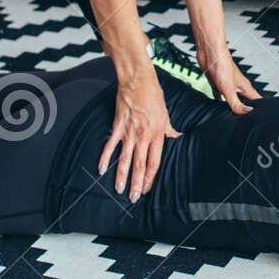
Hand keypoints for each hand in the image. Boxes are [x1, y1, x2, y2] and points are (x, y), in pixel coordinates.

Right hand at [99, 67, 180, 201]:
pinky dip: (105, 157)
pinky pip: (110, 145)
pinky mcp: (118, 125)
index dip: (149, 178)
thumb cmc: (153, 95)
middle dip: (135, 183)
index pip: (154, 162)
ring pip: (125, 158)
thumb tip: (177, 138)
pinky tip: (101, 169)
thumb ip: (169, 129)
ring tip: (119, 189)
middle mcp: (144, 136)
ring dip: (121, 176)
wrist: (138, 80)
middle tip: (132, 198)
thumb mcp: (166, 114)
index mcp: (157, 134)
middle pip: (139, 164)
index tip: (145, 189)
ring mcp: (129, 131)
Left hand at [197, 39, 260, 113]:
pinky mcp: (217, 83)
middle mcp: (238, 87)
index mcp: (244, 87)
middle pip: (246, 101)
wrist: (209, 51)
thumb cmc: (221, 65)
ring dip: (233, 107)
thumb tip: (247, 113)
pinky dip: (219, 101)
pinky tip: (217, 107)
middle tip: (247, 122)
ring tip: (233, 118)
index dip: (261, 110)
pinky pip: (220, 95)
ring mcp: (228, 85)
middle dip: (247, 110)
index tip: (263, 118)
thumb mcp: (228, 89)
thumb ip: (236, 102)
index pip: (257, 101)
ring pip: (233, 99)